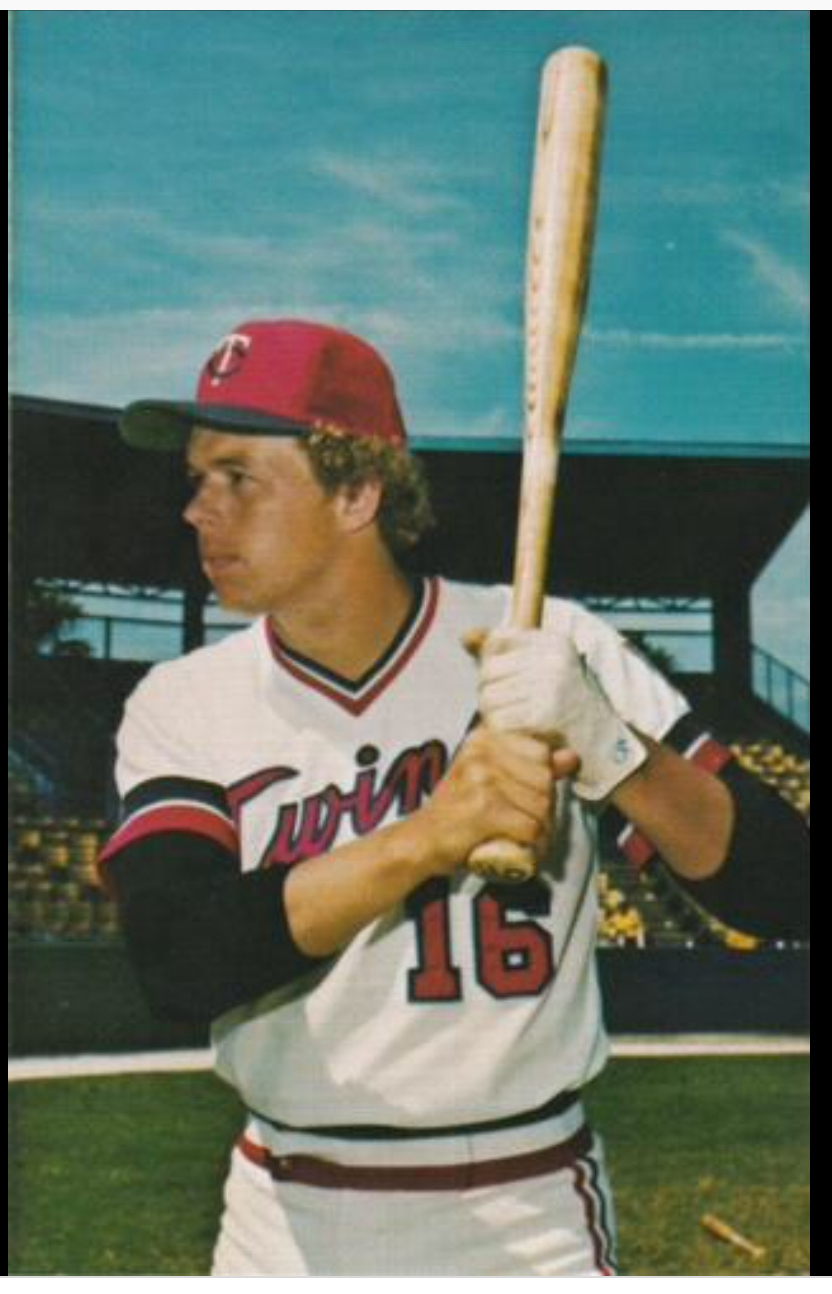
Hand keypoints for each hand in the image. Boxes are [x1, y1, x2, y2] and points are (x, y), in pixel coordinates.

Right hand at [408, 727, 577, 877]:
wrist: (420, 840)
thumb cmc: (456, 810)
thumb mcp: (488, 778)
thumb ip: (529, 765)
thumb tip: (571, 756)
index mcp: (484, 738)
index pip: (541, 753)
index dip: (542, 782)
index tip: (526, 800)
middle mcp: (482, 752)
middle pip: (545, 779)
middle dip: (545, 808)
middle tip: (530, 826)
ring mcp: (483, 779)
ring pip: (542, 805)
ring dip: (543, 830)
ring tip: (529, 840)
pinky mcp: (485, 808)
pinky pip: (531, 827)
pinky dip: (535, 845)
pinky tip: (527, 850)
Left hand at [467, 626, 646, 801]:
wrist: (604, 741)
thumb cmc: (566, 702)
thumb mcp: (541, 667)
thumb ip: (502, 651)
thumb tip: (465, 636)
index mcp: (554, 641)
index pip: (498, 640)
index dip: (490, 662)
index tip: (501, 679)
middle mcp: (554, 658)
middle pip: (488, 671)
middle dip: (488, 691)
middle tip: (502, 707)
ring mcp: (551, 685)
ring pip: (489, 698)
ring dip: (493, 715)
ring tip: (510, 721)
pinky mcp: (545, 714)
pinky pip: (499, 721)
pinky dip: (501, 732)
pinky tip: (516, 734)